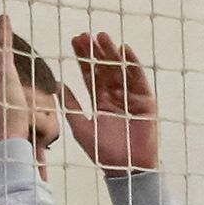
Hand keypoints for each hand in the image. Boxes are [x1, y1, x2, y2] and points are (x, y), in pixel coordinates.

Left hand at [59, 32, 157, 171]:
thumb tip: (57, 84)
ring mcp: (131, 98)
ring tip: (103, 36)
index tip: (75, 40)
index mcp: (100, 101)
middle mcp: (115, 96)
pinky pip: (139, 79)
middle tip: (86, 34)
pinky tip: (125, 50)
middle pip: (104, 68)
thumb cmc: (104, 153)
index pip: (90, 74)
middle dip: (96, 51)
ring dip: (112, 53)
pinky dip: (133, 64)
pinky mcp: (146, 102)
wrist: (127, 169)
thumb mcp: (81, 128)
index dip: (83, 57)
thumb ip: (71, 106)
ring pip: (120, 70)